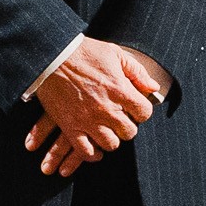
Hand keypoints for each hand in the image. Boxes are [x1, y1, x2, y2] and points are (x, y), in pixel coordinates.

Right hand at [26, 38, 169, 177]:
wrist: (51, 56)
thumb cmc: (83, 52)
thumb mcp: (114, 54)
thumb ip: (137, 71)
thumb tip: (153, 87)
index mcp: (120, 90)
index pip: (144, 113)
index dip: (141, 110)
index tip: (134, 107)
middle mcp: (106, 109)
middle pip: (129, 132)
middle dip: (127, 125)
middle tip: (119, 118)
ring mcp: (88, 121)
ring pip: (110, 144)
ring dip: (111, 138)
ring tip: (106, 129)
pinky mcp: (71, 127)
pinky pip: (86, 151)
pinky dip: (92, 153)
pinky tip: (94, 146)